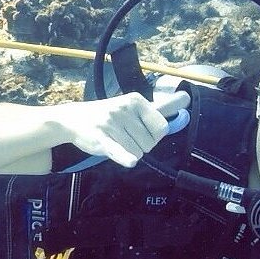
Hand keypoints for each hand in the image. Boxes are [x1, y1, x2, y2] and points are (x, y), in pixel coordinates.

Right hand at [64, 91, 189, 167]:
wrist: (72, 119)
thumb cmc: (110, 115)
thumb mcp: (133, 106)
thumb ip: (160, 107)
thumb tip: (187, 97)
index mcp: (136, 100)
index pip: (161, 128)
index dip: (154, 136)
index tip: (142, 131)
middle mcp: (124, 109)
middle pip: (149, 143)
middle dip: (140, 146)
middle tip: (123, 136)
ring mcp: (111, 123)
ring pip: (136, 153)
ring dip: (128, 153)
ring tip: (114, 141)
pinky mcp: (100, 138)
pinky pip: (117, 150)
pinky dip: (124, 157)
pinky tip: (128, 161)